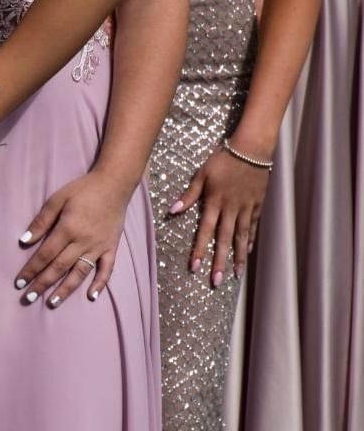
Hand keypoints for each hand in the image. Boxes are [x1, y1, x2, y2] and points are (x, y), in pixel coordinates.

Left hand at [15, 172, 127, 307]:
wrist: (114, 183)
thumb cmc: (82, 190)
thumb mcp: (57, 199)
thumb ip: (41, 221)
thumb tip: (24, 241)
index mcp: (67, 229)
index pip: (45, 255)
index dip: (31, 270)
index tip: (19, 283)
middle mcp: (83, 241)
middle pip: (59, 267)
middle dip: (42, 284)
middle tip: (28, 298)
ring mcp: (98, 246)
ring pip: (80, 273)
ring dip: (66, 289)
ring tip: (52, 302)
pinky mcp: (111, 247)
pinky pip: (107, 269)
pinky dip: (100, 283)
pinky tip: (91, 296)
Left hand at [169, 144, 269, 284]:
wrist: (252, 149)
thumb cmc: (223, 159)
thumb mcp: (202, 174)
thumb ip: (189, 195)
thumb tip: (172, 211)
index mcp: (215, 202)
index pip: (205, 231)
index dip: (199, 250)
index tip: (195, 267)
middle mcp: (231, 209)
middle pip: (224, 240)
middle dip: (219, 262)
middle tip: (215, 282)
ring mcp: (246, 208)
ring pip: (241, 237)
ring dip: (237, 257)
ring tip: (235, 275)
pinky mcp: (257, 205)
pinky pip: (253, 226)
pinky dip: (249, 240)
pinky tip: (246, 253)